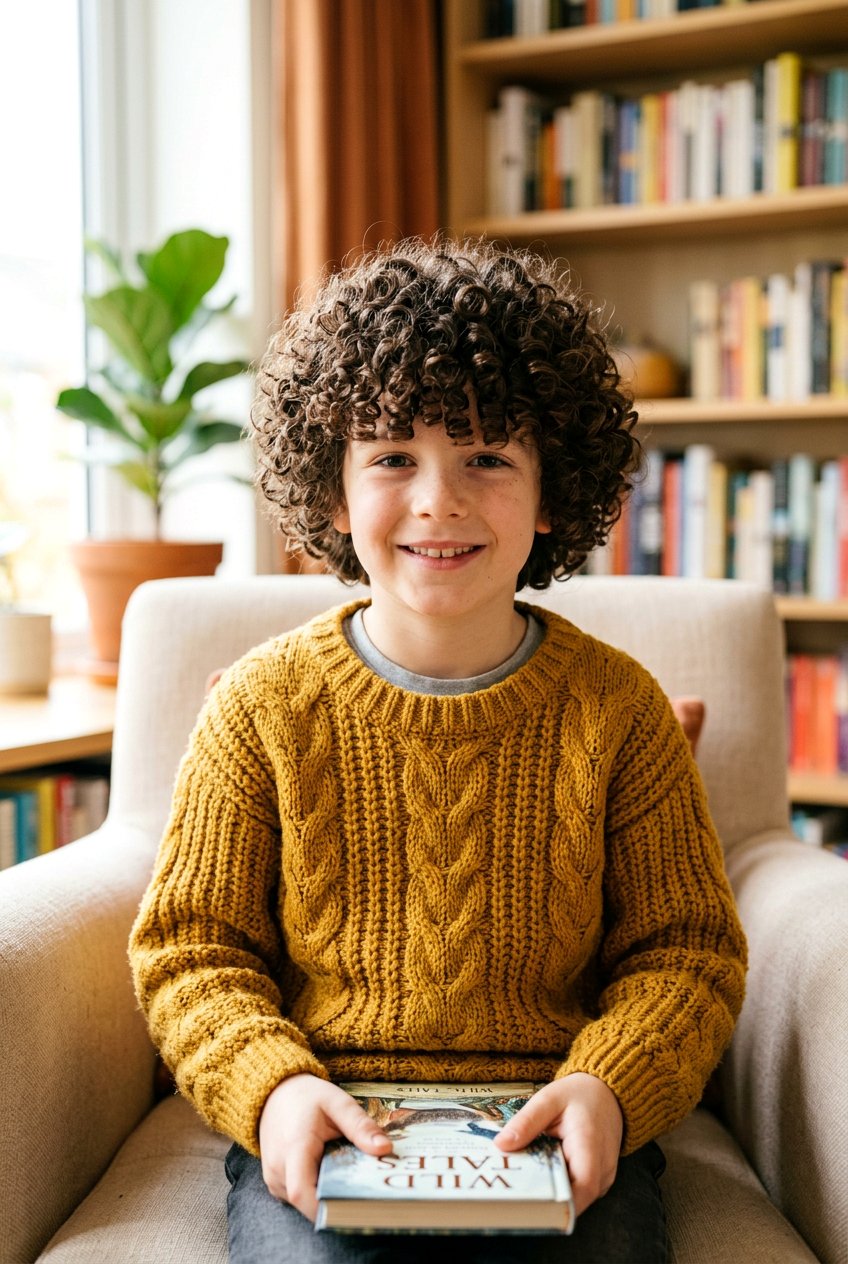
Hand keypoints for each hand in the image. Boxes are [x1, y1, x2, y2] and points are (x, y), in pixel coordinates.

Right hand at [258, 1074, 392, 1221]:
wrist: (277, 1094)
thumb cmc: (307, 1097)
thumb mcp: (337, 1103)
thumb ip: (360, 1125)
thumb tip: (385, 1149)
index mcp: (294, 1147)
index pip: (302, 1191)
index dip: (326, 1209)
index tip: (356, 1210)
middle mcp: (278, 1168)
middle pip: (309, 1201)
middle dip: (337, 1202)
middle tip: (368, 1194)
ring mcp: (274, 1178)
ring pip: (305, 1202)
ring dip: (328, 1195)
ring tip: (353, 1181)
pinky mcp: (277, 1182)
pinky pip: (300, 1195)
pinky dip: (319, 1190)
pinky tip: (336, 1177)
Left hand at [494, 1073, 623, 1216]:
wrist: (605, 1094)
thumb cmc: (578, 1095)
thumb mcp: (548, 1099)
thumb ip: (526, 1122)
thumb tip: (501, 1145)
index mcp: (590, 1145)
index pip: (583, 1186)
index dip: (560, 1202)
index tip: (529, 1203)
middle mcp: (603, 1166)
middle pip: (576, 1198)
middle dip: (546, 1200)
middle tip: (515, 1193)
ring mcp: (604, 1176)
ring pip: (577, 1198)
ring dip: (553, 1193)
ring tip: (526, 1182)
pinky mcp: (600, 1180)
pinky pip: (579, 1192)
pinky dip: (561, 1186)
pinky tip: (542, 1175)